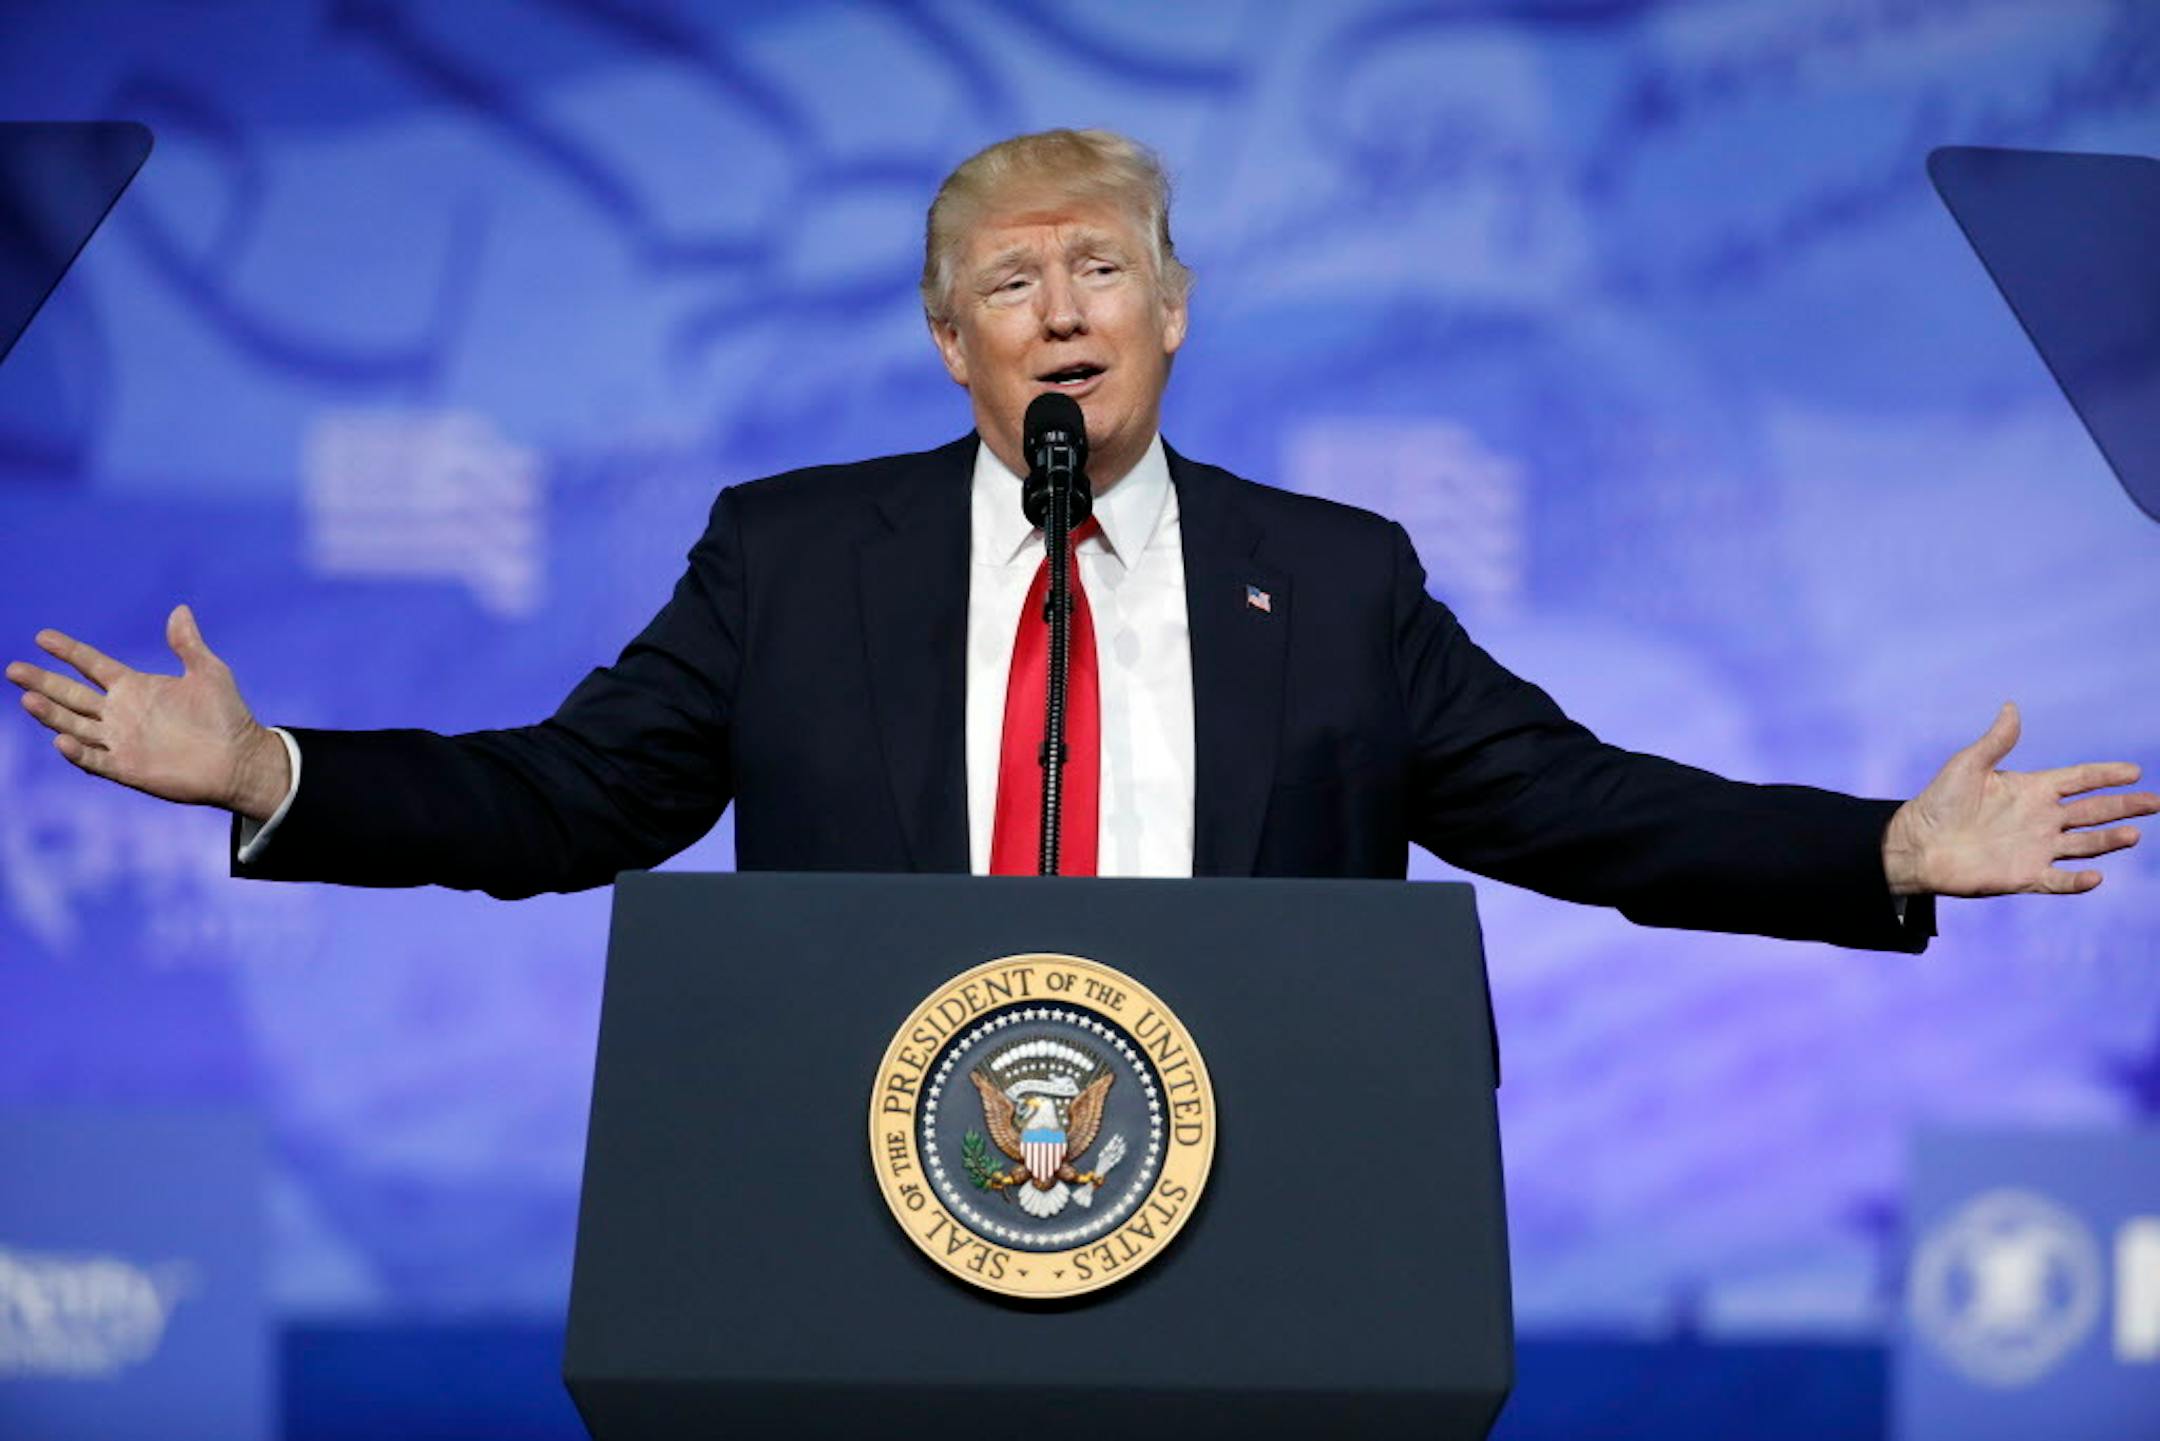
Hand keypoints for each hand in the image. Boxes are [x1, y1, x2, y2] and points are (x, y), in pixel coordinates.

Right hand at [6, 605, 290, 819]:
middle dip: (43, 681)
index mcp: (135, 687)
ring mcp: (121, 741)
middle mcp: (121, 712)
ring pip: (74, 725)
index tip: (42, 637)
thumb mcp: (209, 672)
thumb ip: (188, 644)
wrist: (241, 759)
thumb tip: (180, 609)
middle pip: (71, 694)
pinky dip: (77, 752)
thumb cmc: (228, 715)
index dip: (68, 651)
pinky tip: (61, 740)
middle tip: (14, 668)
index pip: (92, 665)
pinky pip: (95, 759)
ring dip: (50, 714)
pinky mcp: (127, 768)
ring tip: (28, 698)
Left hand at [1882, 702, 2155, 896]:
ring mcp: (2036, 848)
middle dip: (2124, 806)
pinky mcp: (2024, 876)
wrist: (1916, 844)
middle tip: (2154, 802)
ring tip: (2134, 833)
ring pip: (2084, 844)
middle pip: (2093, 811)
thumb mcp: (1968, 765)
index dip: (2106, 775)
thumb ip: (1996, 741)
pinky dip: (2077, 881)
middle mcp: (2041, 818)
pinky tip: (2095, 876)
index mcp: (2032, 789)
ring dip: (2109, 840)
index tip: (2134, 771)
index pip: (2079, 779)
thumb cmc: (1939, 802)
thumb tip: (2011, 706)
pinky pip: (2058, 880)